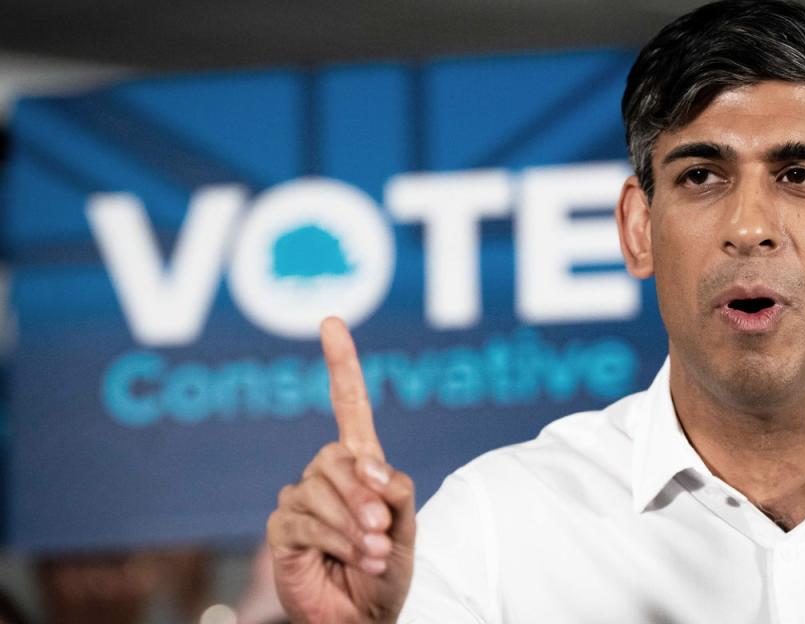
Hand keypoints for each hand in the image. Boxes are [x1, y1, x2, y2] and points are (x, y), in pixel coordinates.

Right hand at [267, 317, 415, 623]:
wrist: (366, 617)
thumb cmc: (389, 570)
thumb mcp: (408, 525)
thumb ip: (395, 488)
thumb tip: (368, 466)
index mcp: (360, 464)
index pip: (347, 406)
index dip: (340, 365)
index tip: (331, 323)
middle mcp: (326, 474)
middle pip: (336, 455)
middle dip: (363, 492)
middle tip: (382, 528)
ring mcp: (300, 499)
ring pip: (318, 488)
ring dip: (352, 523)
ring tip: (374, 552)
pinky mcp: (282, 529)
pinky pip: (303, 519)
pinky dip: (333, 538)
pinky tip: (352, 557)